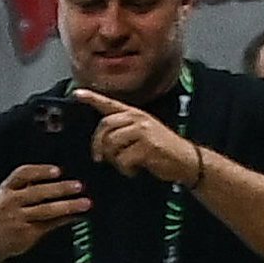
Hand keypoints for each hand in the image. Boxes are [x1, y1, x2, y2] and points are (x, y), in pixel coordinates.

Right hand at [0, 158, 94, 255]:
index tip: (58, 171)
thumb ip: (29, 186)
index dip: (40, 171)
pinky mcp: (26, 233)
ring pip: (46, 210)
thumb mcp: (9, 196)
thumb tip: (60, 178)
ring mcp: (17, 219)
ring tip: (85, 203)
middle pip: (37, 192)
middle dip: (59, 189)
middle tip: (78, 186)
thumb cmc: (4, 213)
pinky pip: (50, 224)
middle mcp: (10, 203)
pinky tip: (77, 216)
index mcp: (6, 189)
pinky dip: (65, 220)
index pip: (22, 175)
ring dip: (68, 206)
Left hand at [70, 90, 204, 184]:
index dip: (92, 98)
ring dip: (114, 159)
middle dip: (97, 145)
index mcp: (135, 115)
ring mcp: (144, 131)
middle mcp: (139, 119)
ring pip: (111, 144)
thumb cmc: (160, 150)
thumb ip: (122, 132)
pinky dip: (126, 169)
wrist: (186, 161)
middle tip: (99, 159)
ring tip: (127, 164)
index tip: (77, 93)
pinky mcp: (148, 146)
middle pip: (104, 126)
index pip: (110, 104)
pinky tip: (136, 169)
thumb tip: (99, 142)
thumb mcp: (142, 134)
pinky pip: (123, 159)